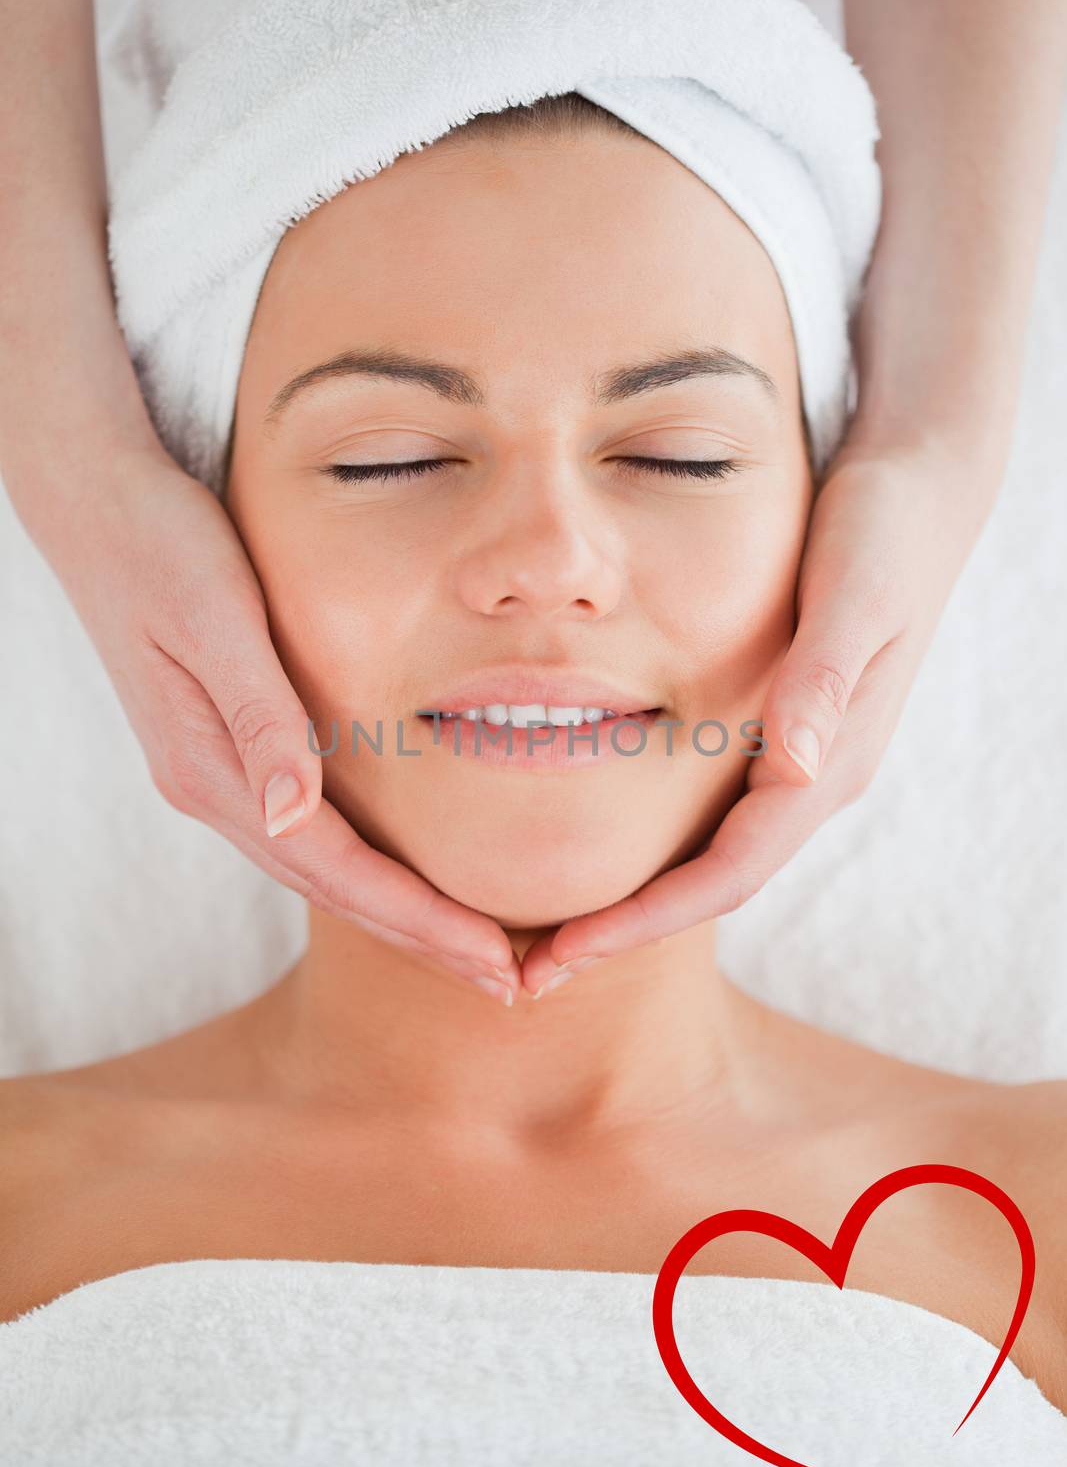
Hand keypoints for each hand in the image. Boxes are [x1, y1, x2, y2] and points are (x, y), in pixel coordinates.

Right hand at [29, 443, 521, 999]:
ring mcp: (217, 774)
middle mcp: (214, 787)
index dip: (418, 919)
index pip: (336, 870)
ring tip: (473, 951)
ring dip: (398, 916)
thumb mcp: (214, 618)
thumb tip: (292, 815)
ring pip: (323, 871)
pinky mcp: (228, 748)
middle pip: (334, 890)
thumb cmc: (161, 544)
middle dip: (422, 940)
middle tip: (508, 986)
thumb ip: (257, 716)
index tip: (494, 961)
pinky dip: (366, 869)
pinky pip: (310, 833)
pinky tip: (405, 878)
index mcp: (212, 768)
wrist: (94, 501)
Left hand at [520, 431, 1004, 996]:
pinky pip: (709, 814)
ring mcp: (796, 760)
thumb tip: (792, 765)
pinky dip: (652, 848)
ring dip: (635, 903)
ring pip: (710, 858)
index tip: (565, 953)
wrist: (920, 493)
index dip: (647, 920)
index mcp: (828, 762)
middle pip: (713, 886)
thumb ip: (825, 677)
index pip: (730, 872)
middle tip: (532, 973)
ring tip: (549, 932)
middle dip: (625, 932)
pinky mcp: (776, 733)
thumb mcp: (855, 592)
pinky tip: (598, 847)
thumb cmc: (883, 532)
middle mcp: (812, 776)